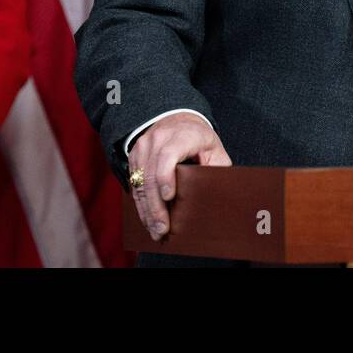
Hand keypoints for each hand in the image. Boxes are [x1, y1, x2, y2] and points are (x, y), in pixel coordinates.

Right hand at [128, 113, 230, 240]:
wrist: (178, 121)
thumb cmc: (200, 141)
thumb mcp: (215, 151)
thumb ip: (216, 170)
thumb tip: (218, 198)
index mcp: (183, 135)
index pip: (168, 155)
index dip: (166, 176)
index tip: (168, 197)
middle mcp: (159, 138)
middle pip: (151, 174)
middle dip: (156, 205)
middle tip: (162, 229)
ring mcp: (143, 146)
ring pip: (140, 182)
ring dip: (146, 209)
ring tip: (155, 231)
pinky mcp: (134, 156)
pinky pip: (134, 183)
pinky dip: (140, 203)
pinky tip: (147, 219)